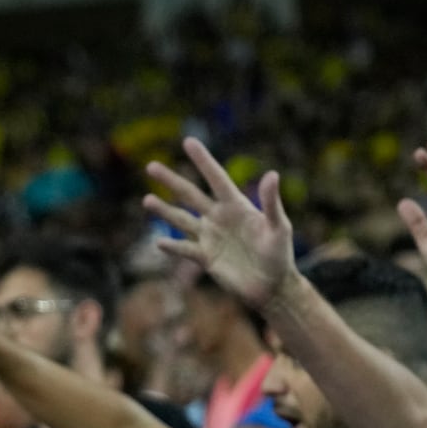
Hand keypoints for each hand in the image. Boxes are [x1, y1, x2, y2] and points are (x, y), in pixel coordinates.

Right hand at [143, 138, 298, 312]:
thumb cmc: (280, 254)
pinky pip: (185, 249)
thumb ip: (272, 202)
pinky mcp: (206, 258)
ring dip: (164, 210)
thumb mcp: (279, 227)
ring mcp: (210, 237)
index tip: (188, 141)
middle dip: (170, 180)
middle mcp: (219, 217)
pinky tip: (158, 242)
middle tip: (150, 166)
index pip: (215, 178)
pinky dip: (172, 246)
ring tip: (146, 200)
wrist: (272, 286)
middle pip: (190, 194)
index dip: (203, 161)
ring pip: (181, 219)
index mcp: (236, 205)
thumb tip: (272, 174)